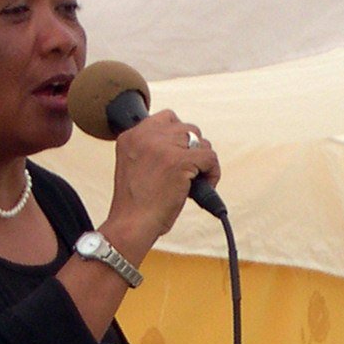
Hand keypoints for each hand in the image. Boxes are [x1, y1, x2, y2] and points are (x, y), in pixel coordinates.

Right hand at [103, 110, 219, 260]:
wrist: (131, 225)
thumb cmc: (135, 206)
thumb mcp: (135, 166)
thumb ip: (151, 150)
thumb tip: (185, 145)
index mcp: (131, 136)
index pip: (167, 118)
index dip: (179, 138)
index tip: (181, 157)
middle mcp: (144, 136)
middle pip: (187, 128)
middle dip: (193, 150)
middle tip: (191, 172)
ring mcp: (162, 147)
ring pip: (200, 141)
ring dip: (204, 161)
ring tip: (197, 181)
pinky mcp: (178, 161)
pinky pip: (210, 157)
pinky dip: (213, 173)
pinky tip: (205, 187)